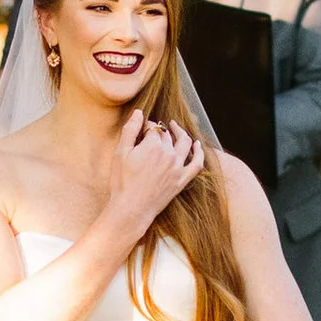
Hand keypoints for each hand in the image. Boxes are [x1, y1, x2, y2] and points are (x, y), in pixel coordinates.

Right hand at [109, 107, 202, 240]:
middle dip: (160, 131)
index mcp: (153, 145)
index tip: (141, 130)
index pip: (152, 128)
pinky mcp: (182, 179)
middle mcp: (169, 153)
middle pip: (166, 135)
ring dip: (180, 132)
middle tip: (152, 133)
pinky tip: (197, 145)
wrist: (131, 208)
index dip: (146, 127)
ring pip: (184, 143)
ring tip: (175, 127)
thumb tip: (139, 112)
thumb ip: (130, 130)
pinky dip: (199, 152)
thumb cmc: (122, 181)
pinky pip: (197, 163)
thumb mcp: (121, 152)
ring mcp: (178, 166)